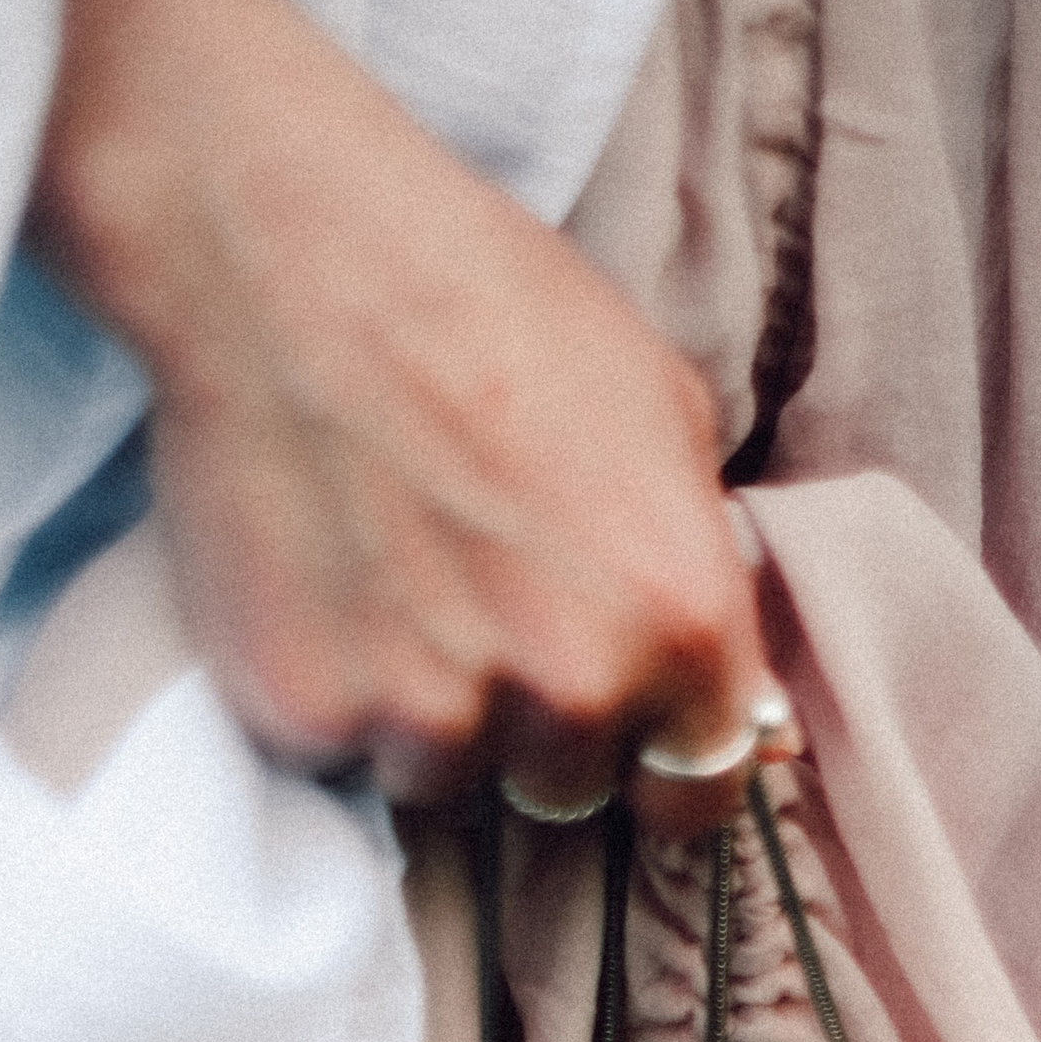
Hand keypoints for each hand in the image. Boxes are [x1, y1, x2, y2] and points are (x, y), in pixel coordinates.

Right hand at [26, 0, 782, 829]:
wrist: (287, 247)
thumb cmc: (490, 304)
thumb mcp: (661, 416)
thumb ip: (707, 581)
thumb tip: (753, 721)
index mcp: (680, 621)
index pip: (699, 794)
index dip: (655, 758)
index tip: (621, 724)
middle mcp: (570, 686)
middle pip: (566, 794)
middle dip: (532, 726)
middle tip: (479, 602)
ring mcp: (432, 711)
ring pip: (445, 782)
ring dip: (425, 714)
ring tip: (394, 581)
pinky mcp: (308, 711)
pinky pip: (337, 750)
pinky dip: (329, 689)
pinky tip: (323, 580)